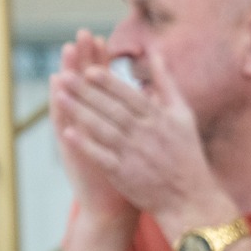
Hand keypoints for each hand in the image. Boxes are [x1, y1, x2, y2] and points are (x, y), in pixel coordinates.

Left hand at [54, 46, 237, 236]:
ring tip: (59, 96)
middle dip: (87, 92)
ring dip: (80, 113)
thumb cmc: (186, 153)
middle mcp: (147, 135)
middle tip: (65, 76)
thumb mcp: (183, 114)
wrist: (191, 199)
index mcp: (160, 119)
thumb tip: (155, 51)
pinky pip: (101, 157)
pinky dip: (85, 145)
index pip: (130, 96)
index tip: (89, 70)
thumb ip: (166, 83)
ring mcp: (135, 155)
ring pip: (104, 129)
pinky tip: (68, 132)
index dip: (108, 83)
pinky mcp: (125, 175)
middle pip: (112, 109)